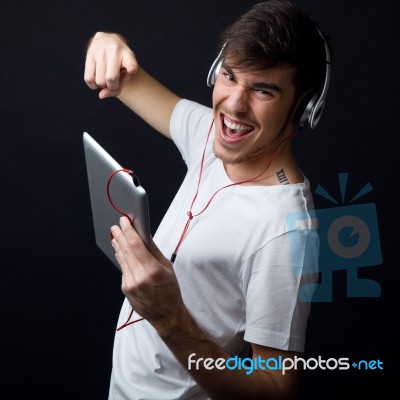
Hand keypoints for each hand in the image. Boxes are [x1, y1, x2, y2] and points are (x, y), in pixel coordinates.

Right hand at [84, 32, 137, 98]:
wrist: (107, 41)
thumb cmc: (119, 64)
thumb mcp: (124, 75)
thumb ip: (117, 89)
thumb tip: (101, 95)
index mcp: (128, 55)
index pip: (130, 63)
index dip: (131, 67)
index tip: (132, 70)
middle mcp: (115, 50)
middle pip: (111, 78)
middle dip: (112, 86)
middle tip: (113, 82)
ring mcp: (101, 50)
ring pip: (99, 80)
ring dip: (102, 85)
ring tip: (105, 78)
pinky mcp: (89, 54)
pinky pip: (89, 78)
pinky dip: (92, 85)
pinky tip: (96, 81)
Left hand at [110, 217, 184, 333]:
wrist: (166, 315)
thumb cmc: (170, 290)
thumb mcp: (168, 267)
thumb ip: (154, 251)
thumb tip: (145, 235)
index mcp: (152, 270)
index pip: (136, 245)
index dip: (128, 231)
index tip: (124, 221)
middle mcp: (139, 277)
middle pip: (125, 250)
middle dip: (120, 235)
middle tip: (117, 225)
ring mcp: (130, 284)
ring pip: (122, 259)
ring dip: (118, 245)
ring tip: (116, 235)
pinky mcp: (125, 288)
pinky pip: (122, 268)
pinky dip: (121, 257)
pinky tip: (120, 250)